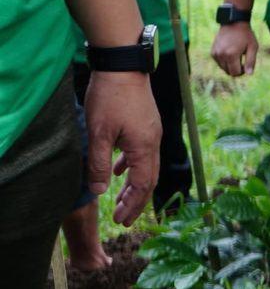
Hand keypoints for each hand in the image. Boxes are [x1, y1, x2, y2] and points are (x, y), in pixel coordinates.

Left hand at [81, 70, 160, 226]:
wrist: (123, 66)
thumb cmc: (110, 98)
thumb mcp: (98, 134)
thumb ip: (99, 165)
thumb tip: (100, 191)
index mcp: (144, 146)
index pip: (143, 184)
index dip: (133, 205)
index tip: (122, 222)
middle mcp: (153, 141)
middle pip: (149, 178)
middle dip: (136, 200)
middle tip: (123, 219)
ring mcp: (151, 131)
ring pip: (146, 166)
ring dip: (134, 185)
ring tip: (120, 200)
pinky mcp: (146, 123)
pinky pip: (143, 152)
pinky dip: (132, 166)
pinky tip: (120, 170)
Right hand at [212, 21, 258, 77]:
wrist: (234, 23)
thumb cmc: (246, 35)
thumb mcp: (253, 47)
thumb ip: (251, 61)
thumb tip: (249, 74)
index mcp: (231, 55)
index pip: (235, 73)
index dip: (242, 72)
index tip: (245, 64)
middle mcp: (221, 55)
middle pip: (228, 72)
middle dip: (236, 69)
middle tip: (242, 59)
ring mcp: (215, 54)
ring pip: (223, 68)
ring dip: (230, 65)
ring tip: (237, 55)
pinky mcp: (212, 52)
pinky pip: (219, 63)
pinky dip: (225, 61)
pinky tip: (230, 52)